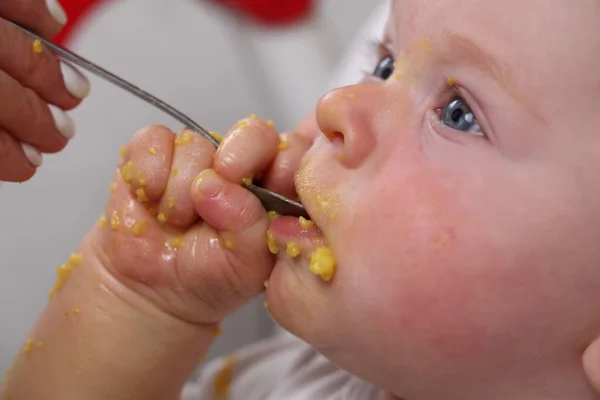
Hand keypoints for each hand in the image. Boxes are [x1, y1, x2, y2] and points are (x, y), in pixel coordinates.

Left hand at [0, 0, 89, 181]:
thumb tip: (6, 144)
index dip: (7, 155)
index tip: (25, 166)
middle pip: (7, 97)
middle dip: (39, 122)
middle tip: (59, 136)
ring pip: (23, 53)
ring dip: (53, 78)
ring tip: (73, 93)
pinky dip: (38, 14)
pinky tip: (54, 27)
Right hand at [88, 118, 288, 323]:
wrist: (158, 290)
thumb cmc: (212, 276)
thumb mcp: (245, 265)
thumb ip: (249, 228)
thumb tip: (216, 186)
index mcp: (274, 186)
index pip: (294, 153)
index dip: (283, 164)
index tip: (268, 188)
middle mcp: (239, 162)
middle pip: (252, 132)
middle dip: (235, 161)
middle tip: (212, 198)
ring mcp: (196, 154)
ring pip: (195, 142)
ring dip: (181, 188)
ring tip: (178, 220)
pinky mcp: (152, 152)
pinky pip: (151, 140)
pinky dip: (149, 173)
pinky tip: (150, 200)